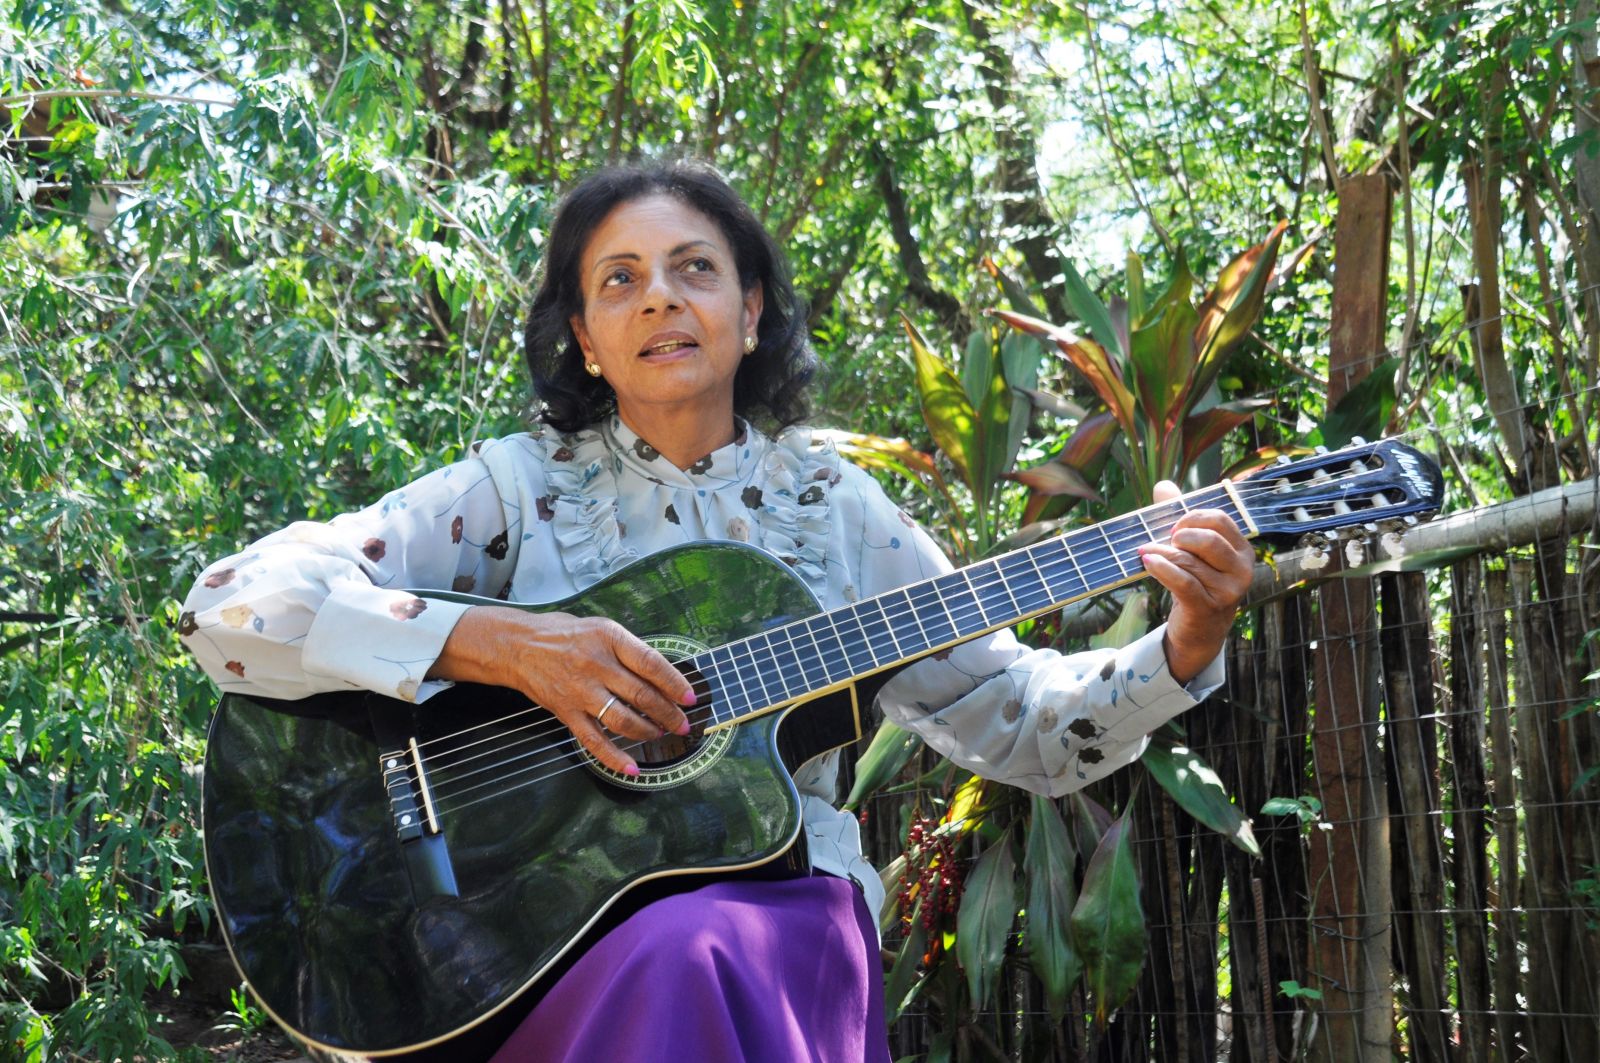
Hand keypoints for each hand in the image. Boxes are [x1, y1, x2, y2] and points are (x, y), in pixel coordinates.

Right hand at [426, 606, 694, 774]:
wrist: (518, 645)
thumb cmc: (563, 634)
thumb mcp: (601, 627)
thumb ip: (629, 649)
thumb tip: (664, 675)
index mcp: (609, 638)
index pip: (651, 663)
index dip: (675, 683)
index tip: (691, 698)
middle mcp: (596, 664)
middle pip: (642, 695)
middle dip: (668, 714)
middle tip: (682, 724)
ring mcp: (580, 690)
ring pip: (623, 719)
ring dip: (648, 731)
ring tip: (660, 734)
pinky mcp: (566, 712)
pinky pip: (594, 740)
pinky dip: (615, 757)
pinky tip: (632, 768)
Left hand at [1139, 480, 1254, 683]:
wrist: (1200, 630)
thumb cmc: (1197, 582)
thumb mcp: (1193, 551)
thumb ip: (1180, 517)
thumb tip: (1163, 486)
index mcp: (1242, 550)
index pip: (1220, 520)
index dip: (1193, 517)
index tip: (1174, 526)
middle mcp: (1242, 570)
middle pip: (1208, 539)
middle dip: (1181, 535)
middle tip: (1166, 540)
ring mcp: (1228, 591)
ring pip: (1189, 561)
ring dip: (1163, 553)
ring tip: (1146, 552)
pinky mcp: (1208, 607)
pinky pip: (1183, 582)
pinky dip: (1162, 569)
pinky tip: (1148, 562)